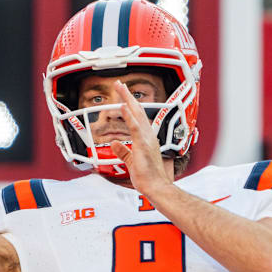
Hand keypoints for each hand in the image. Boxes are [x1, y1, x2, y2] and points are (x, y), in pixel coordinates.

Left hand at [109, 80, 173, 195]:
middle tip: (120, 84)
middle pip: (137, 111)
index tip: (123, 96)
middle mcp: (148, 135)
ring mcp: (147, 139)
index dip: (130, 105)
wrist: (157, 187)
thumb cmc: (148, 178)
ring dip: (128, 99)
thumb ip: (123, 152)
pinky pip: (135, 127)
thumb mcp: (131, 162)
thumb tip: (114, 143)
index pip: (137, 118)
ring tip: (120, 88)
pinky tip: (122, 105)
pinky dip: (128, 115)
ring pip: (136, 114)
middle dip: (128, 96)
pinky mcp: (143, 144)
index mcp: (146, 139)